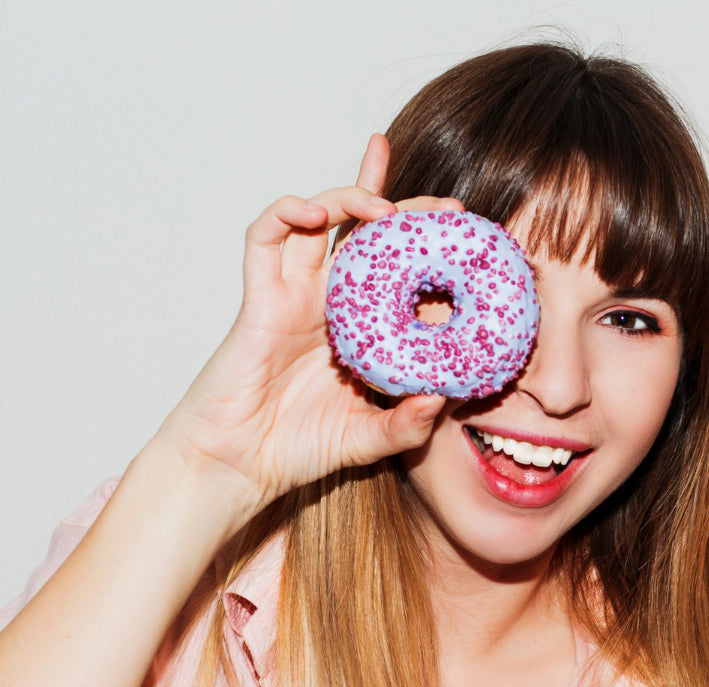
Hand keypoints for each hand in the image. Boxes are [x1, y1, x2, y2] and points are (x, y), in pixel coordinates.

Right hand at [154, 134, 463, 518]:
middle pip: (366, 233)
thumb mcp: (369, 440)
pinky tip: (314, 212)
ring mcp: (294, 295)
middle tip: (448, 206)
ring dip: (350, 198)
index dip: (429, 249)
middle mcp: (330, 302)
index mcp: (362, 327)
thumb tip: (441, 399)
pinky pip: (264, 240)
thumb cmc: (298, 450)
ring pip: (320, 220)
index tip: (470, 241)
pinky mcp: (259, 298)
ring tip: (384, 207)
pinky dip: (285, 213)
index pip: (401, 271)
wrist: (238, 466)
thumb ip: (406, 425)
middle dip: (406, 207)